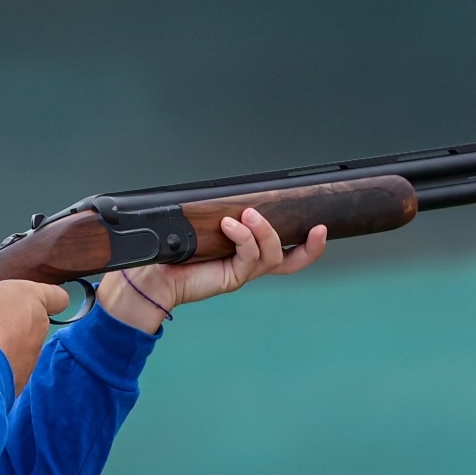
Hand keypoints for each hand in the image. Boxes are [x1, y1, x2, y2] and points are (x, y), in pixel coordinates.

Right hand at [0, 248, 69, 390]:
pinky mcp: (23, 372)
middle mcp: (40, 325)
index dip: (51, 295)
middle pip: (36, 318)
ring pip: (25, 342)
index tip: (37, 296)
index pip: (58, 296)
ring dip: (9, 340)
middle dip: (17, 317)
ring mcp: (33, 351)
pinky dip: (2, 361)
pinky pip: (14, 364)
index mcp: (33, 298)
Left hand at [95, 206, 325, 335]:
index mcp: (248, 252)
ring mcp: (242, 272)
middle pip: (291, 260)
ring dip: (264, 231)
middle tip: (317, 229)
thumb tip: (238, 197)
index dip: (308, 245)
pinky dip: (242, 237)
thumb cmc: (175, 250)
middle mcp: (250, 264)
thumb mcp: (205, 225)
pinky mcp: (231, 278)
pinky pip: (248, 257)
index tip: (321, 227)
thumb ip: (226, 215)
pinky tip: (230, 225)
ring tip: (247, 216)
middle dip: (309, 247)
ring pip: (272, 255)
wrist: (154, 274)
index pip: (286, 251)